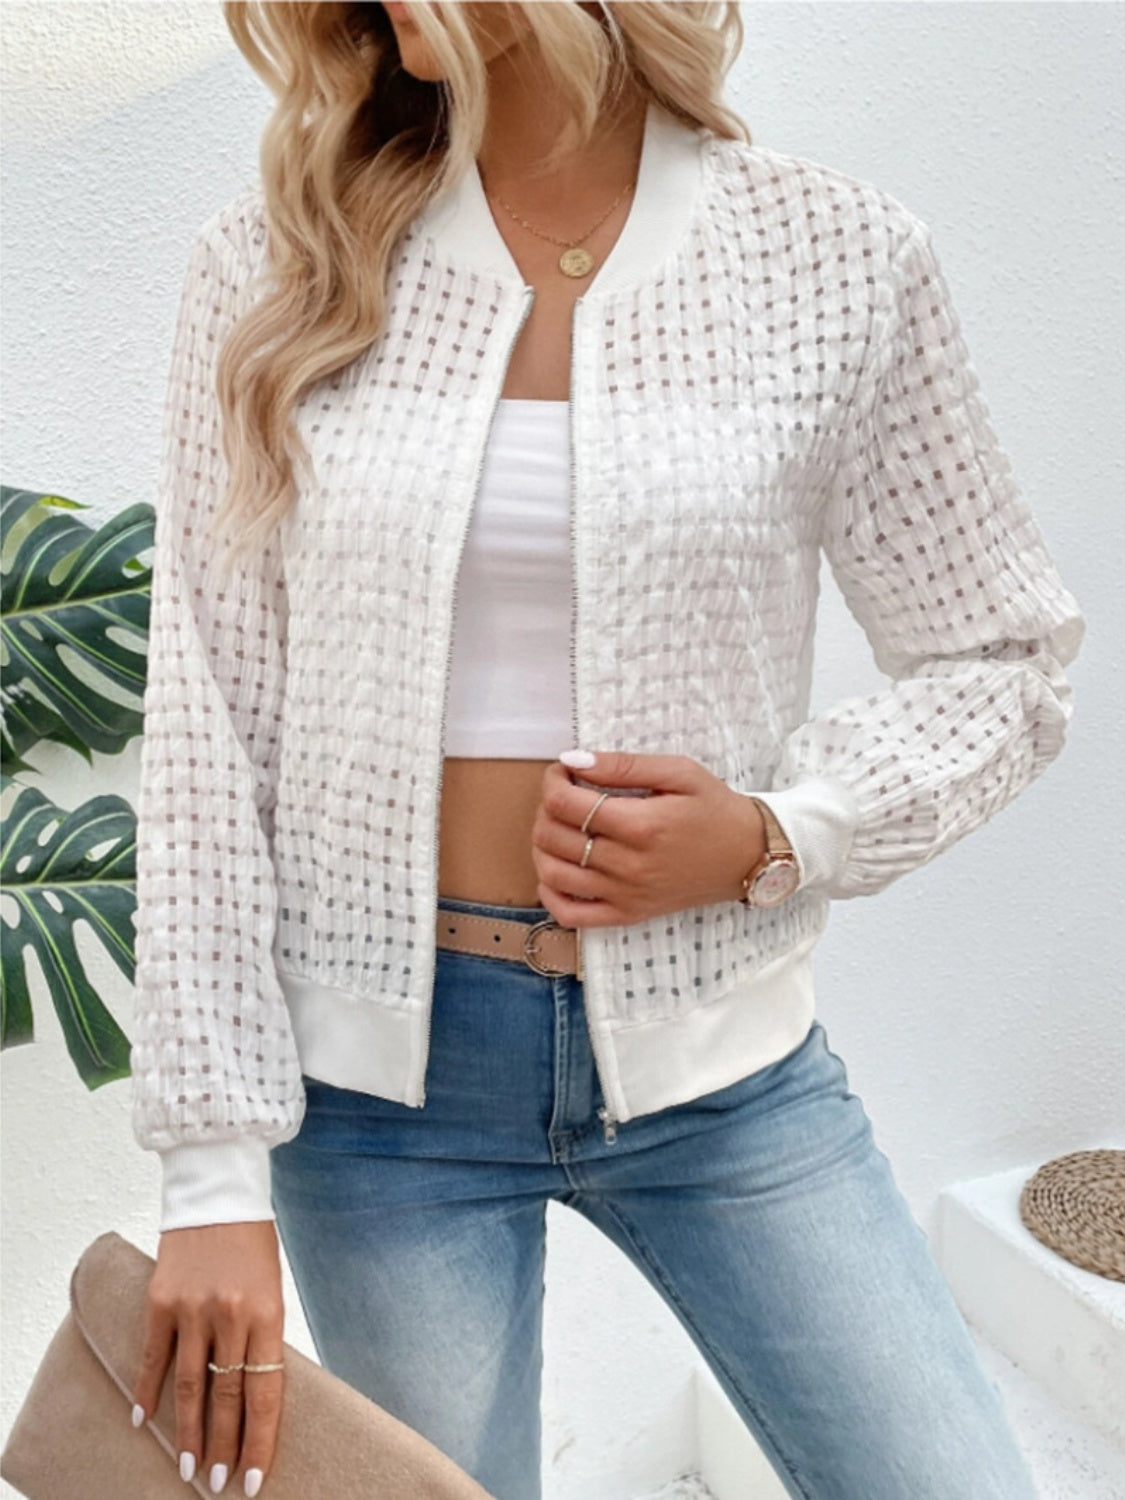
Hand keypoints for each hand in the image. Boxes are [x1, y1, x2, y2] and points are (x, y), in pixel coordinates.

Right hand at [132, 1220, 284, 1496]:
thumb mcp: (271, 1289)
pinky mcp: (160, 1301)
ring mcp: (193, 1309)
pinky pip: (153, 1356)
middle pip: (226, 1398)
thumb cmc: (252, 1244)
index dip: (259, 1441)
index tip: (252, 1480)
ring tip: (189, 1468)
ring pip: (190, 1386)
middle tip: (217, 1485)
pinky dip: (148, 1391)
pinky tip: (144, 1421)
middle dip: (223, 1447)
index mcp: (268, 1313)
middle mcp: (230, 1315)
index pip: (264, 1393)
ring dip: (188, 1432)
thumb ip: (260, 1339)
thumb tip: (249, 1396)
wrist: (218, 1192)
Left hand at [531, 750, 765, 927]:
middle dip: (546, 807)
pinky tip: (557, 869)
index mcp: (642, 826)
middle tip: (564, 794)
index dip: (553, 781)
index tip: (564, 771)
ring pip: (552, 873)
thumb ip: (624, 765)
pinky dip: (550, 892)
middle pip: (553, 837)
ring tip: (559, 825)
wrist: (748, 856)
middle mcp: (629, 865)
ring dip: (542, 844)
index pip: (566, 804)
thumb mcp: (679, 772)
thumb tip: (574, 760)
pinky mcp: (627, 915)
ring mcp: (626, 895)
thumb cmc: (714, 809)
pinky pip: (570, 914)